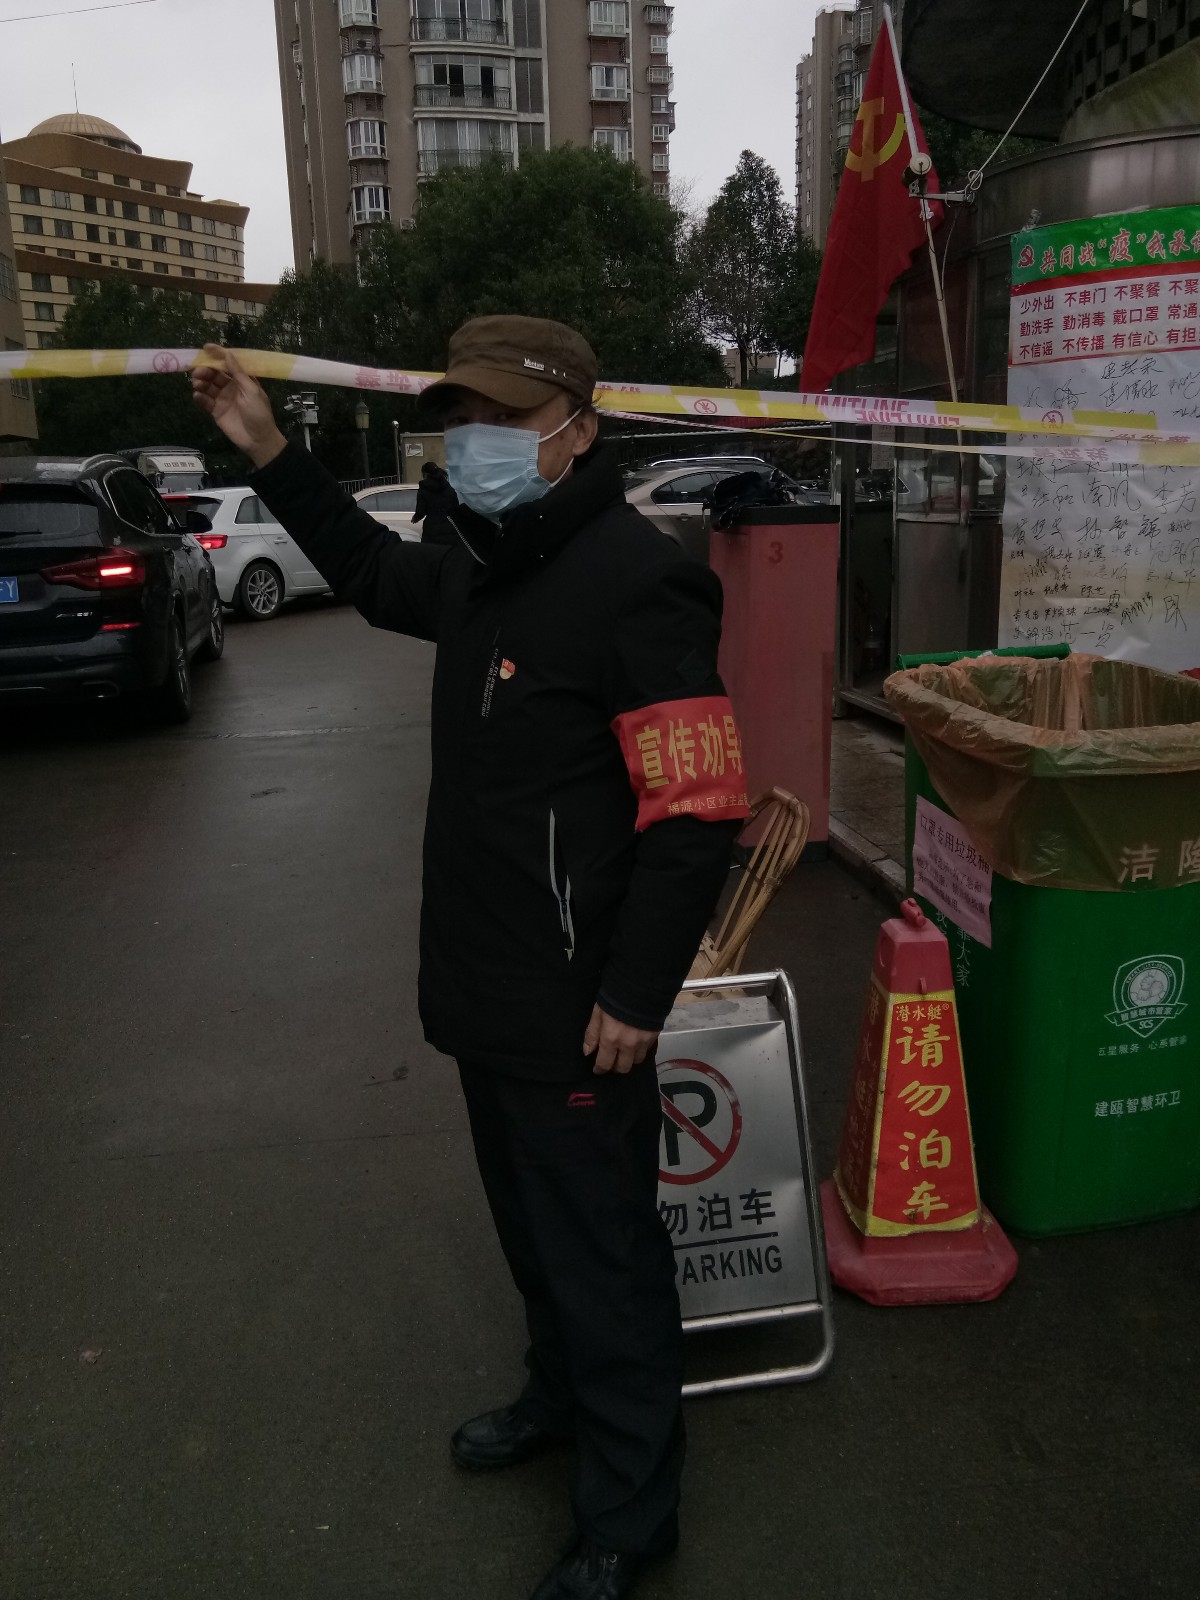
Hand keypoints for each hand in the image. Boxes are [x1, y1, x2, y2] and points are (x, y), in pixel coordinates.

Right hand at [191, 344, 286, 468]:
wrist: (258, 440)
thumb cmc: (259, 413)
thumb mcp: (251, 391)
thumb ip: (238, 373)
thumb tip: (228, 354)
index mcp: (242, 379)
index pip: (228, 363)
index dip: (218, 354)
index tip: (206, 348)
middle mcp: (231, 386)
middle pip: (215, 373)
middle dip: (205, 370)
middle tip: (197, 372)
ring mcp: (223, 398)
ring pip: (208, 385)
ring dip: (200, 382)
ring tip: (197, 384)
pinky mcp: (216, 411)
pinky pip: (205, 401)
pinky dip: (200, 397)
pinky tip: (198, 396)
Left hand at [583, 1004, 658, 1075]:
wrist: (641, 986)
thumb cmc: (614, 997)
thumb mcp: (598, 1012)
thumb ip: (592, 1034)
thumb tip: (587, 1052)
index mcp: (611, 1039)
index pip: (604, 1063)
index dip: (600, 1069)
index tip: (597, 1070)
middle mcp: (627, 1045)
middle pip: (623, 1068)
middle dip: (615, 1068)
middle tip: (611, 1062)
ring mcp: (642, 1042)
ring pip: (637, 1061)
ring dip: (630, 1060)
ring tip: (625, 1053)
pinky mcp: (654, 1036)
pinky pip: (647, 1051)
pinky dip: (640, 1050)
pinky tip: (636, 1044)